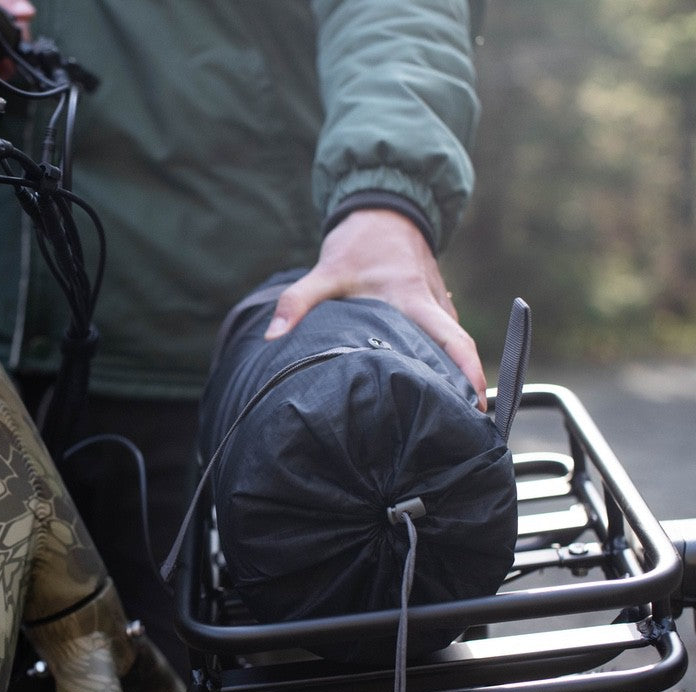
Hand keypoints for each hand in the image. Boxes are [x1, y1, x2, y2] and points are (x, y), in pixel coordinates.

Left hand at [264, 209, 487, 409]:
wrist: (383, 210)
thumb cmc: (357, 243)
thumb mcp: (324, 272)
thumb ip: (297, 303)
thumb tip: (273, 337)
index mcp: (412, 300)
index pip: (452, 339)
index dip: (468, 371)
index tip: (476, 404)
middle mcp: (432, 303)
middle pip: (460, 348)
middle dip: (468, 385)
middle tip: (465, 423)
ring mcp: (437, 303)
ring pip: (451, 343)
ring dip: (453, 373)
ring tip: (445, 412)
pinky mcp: (434, 304)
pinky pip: (444, 335)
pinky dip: (442, 358)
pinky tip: (430, 383)